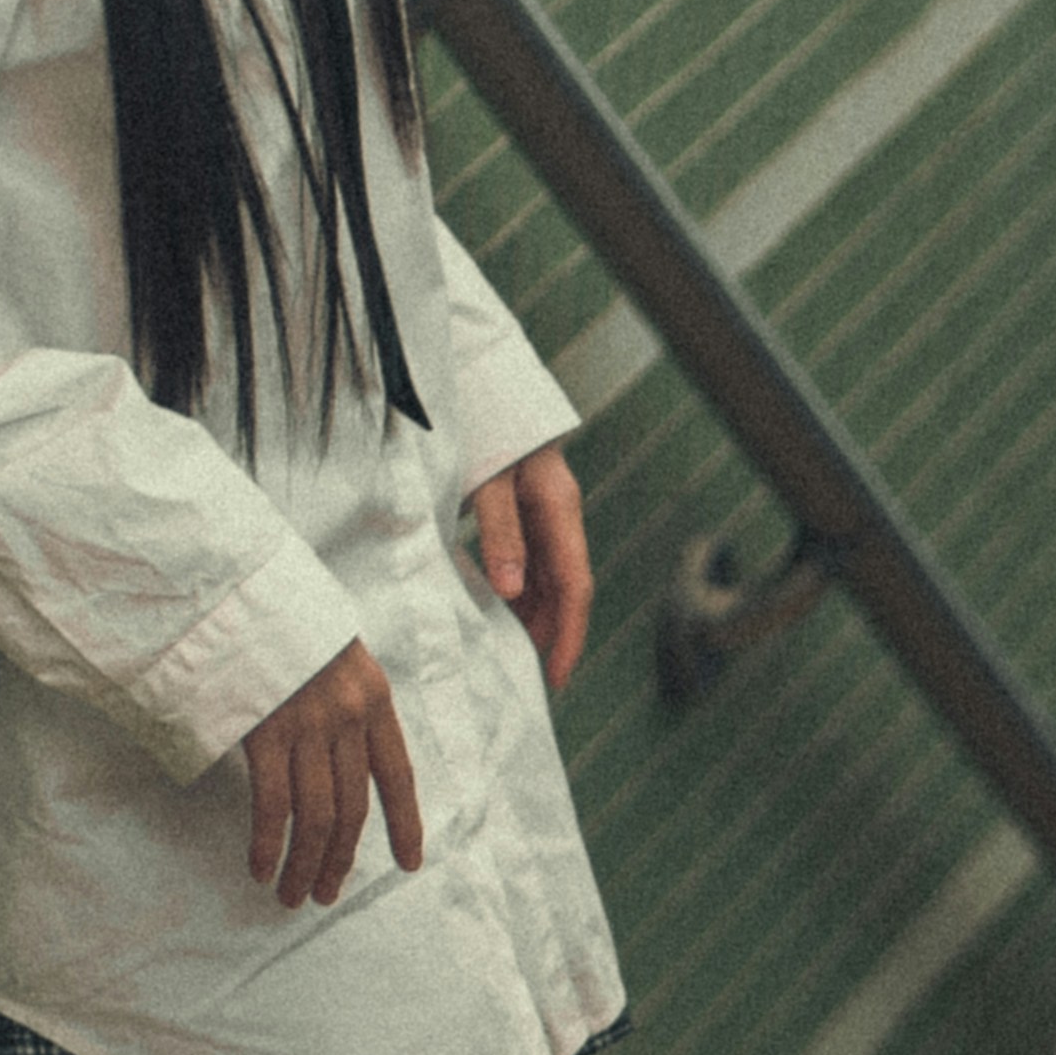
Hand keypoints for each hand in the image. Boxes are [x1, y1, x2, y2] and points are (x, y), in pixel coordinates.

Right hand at [240, 639, 424, 906]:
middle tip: (325, 896)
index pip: (398, 776)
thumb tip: (343, 762)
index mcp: (374, 698)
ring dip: (305, 865)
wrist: (243, 588)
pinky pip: (273, 804)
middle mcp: (348, 716)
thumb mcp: (337, 656)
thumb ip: (348, 706)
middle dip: (340, 860)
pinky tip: (261, 868)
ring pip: (315, 817)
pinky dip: (268, 844)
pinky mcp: (264, 731)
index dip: (406, 824)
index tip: (409, 864)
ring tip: (293, 896)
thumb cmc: (284, 625)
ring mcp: (307, 725)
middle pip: (353, 809)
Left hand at [467, 446, 591, 691]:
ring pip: (550, 576)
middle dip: (553, 634)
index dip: (569, 637)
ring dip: (536, 614)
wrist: (480, 376)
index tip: (557, 677)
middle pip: (566, 588)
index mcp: (560, 509)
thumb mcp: (487, 481)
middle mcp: (560, 514)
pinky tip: (499, 606)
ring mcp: (545, 510)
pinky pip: (531, 558)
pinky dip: (520, 588)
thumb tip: (513, 592)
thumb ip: (500, 534)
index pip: (576, 588)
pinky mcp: (526, 506)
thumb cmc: (483, 424)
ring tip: (511, 649)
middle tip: (529, 675)